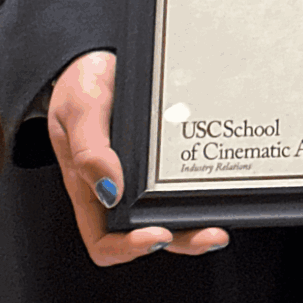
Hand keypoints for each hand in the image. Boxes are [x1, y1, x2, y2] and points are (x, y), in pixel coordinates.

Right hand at [47, 50, 228, 265]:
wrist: (99, 55)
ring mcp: (144, 173)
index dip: (130, 248)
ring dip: (198, 220)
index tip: (157, 236)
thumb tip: (110, 189)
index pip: (104, 241)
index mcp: (89, 189)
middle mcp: (119, 188)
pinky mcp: (164, 154)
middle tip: (213, 234)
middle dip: (183, 239)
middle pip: (150, 232)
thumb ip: (89, 149)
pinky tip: (222, 177)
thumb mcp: (79, 110)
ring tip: (223, 220)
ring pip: (171, 210)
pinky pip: (183, 177)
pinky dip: (202, 185)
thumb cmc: (80, 84)